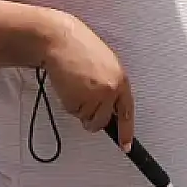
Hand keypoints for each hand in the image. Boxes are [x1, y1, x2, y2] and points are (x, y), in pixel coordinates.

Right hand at [43, 13, 134, 149]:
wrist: (60, 40)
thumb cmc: (79, 48)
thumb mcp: (106, 65)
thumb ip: (111, 85)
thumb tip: (111, 106)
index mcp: (121, 80)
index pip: (126, 111)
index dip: (126, 131)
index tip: (125, 146)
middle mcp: (111, 90)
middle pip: (102, 121)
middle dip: (91, 116)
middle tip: (82, 96)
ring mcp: (95, 96)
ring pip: (86, 118)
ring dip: (78, 106)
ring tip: (75, 84)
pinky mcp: (78, 100)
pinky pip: (73, 111)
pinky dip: (68, 102)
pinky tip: (67, 84)